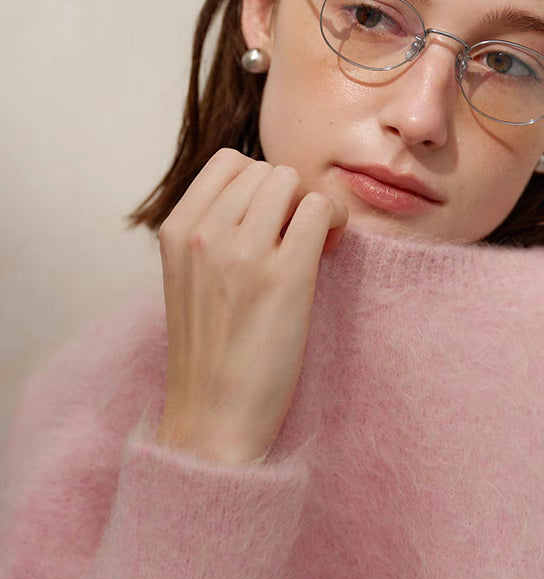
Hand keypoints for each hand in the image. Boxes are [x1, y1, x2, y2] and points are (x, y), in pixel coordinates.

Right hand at [156, 148, 347, 464]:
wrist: (214, 416)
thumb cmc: (210, 353)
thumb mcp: (189, 278)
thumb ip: (212, 232)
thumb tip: (269, 197)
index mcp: (175, 230)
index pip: (229, 162)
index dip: (260, 184)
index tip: (271, 220)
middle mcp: (204, 233)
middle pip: (267, 169)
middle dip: (289, 197)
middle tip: (296, 237)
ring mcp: (243, 252)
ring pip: (292, 181)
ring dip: (311, 207)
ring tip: (312, 245)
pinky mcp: (285, 275)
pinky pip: (319, 209)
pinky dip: (333, 223)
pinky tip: (328, 253)